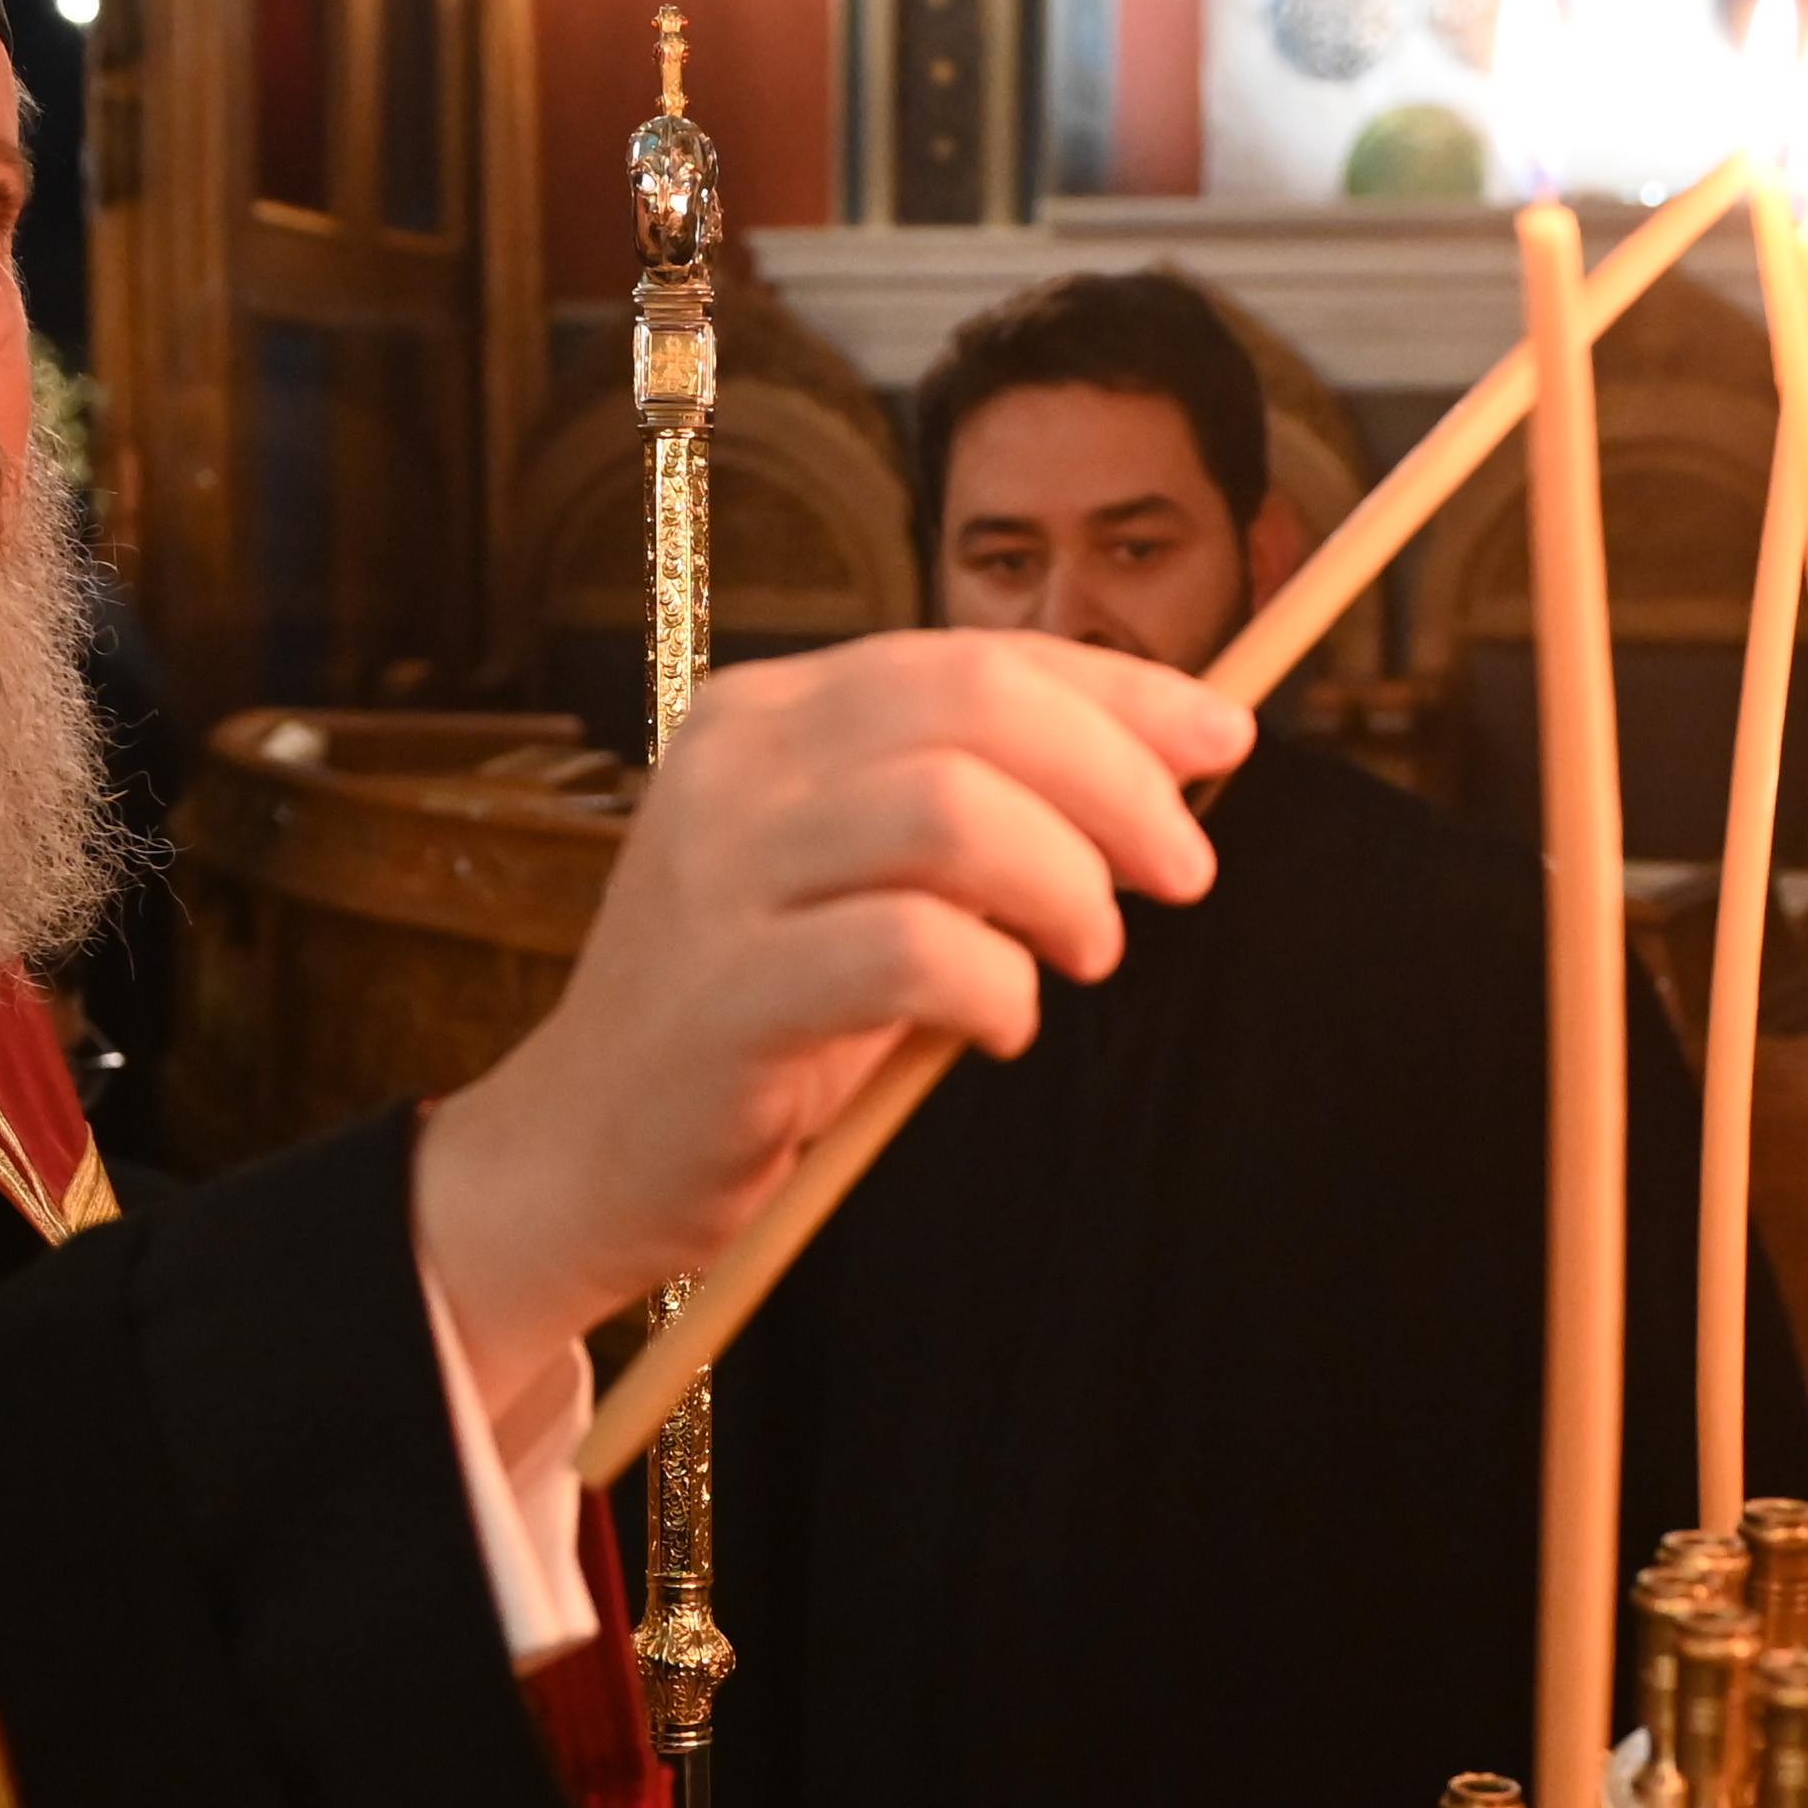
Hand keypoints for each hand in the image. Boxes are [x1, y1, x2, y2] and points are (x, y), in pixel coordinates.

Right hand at [414, 632, 1245, 1399]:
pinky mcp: (724, 996)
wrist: (586, 1152)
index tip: (1221, 740)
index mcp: (771, 714)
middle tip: (1183, 871)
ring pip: (946, 809)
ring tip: (1089, 953)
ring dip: (1061, 881)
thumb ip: (973, 807)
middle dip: (1115, 780)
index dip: (1116, 689)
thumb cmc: (757, 1014)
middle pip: (971, 707)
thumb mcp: (856, 879)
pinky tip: (1003, 1024)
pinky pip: (905, 951)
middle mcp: (735, 766)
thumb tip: (1167, 761)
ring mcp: (717, 876)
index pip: (971, 656)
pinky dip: (993, 985)